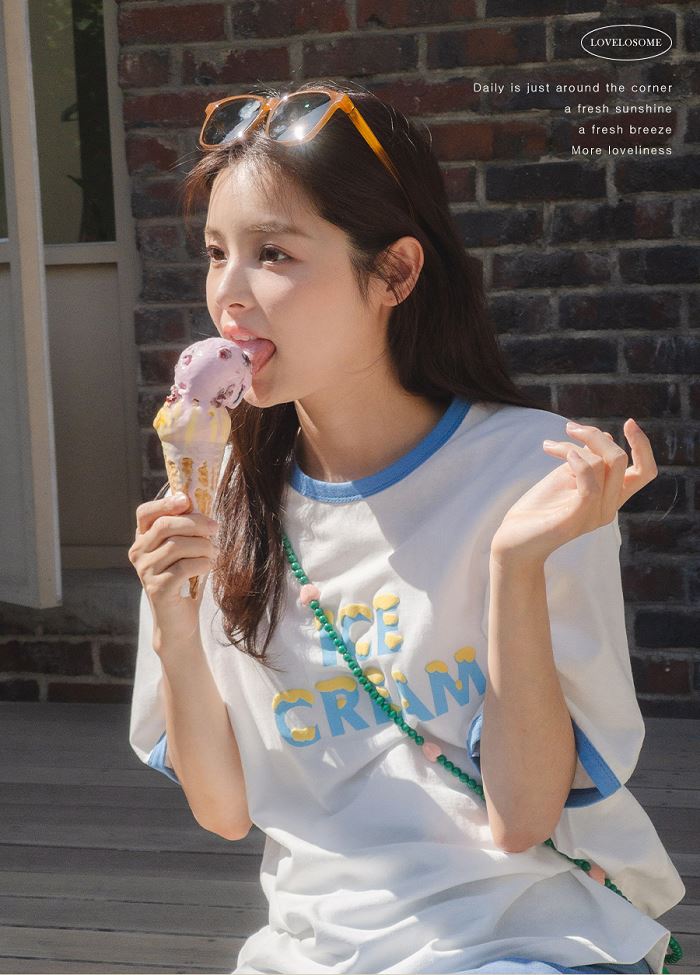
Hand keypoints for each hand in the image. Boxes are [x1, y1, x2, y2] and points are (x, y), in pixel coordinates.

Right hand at [128, 492, 219, 652]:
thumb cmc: (186, 580)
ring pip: (177, 545)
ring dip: (203, 546)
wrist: (179, 621)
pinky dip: (203, 563)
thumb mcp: (185, 550)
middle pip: (165, 525)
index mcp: (143, 539)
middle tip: (216, 528)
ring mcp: (144, 571)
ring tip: (215, 553)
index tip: (187, 500)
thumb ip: (187, 528)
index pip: (145, 513)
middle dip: (195, 523)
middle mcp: (138, 553)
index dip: (165, 503)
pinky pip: (184, 567)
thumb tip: (198, 502)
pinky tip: (210, 566)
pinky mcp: (156, 588)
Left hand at [491, 418, 657, 564]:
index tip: (629, 422)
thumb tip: (606, 436)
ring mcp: (594, 516)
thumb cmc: (539, 509)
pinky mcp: (576, 520)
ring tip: (550, 445)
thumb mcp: (567, 476)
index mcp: (611, 498)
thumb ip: (589, 460)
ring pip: (604, 465)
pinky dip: (576, 460)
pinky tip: (556, 451)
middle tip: (569, 428)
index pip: (645, 472)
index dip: (643, 445)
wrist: (514, 541)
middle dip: (595, 436)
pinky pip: (590, 484)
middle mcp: (609, 509)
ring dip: (575, 445)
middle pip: (620, 460)